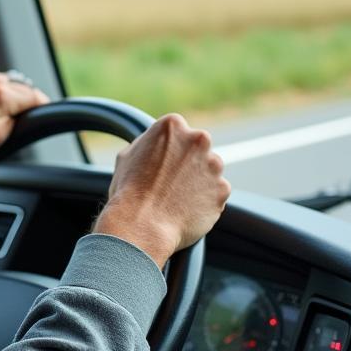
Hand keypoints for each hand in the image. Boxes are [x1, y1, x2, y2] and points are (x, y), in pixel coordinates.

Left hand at [0, 69, 48, 191]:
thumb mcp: (0, 136)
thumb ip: (20, 119)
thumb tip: (30, 109)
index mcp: (0, 94)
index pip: (35, 96)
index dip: (42, 110)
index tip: (41, 121)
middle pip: (25, 90)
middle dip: (26, 107)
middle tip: (16, 126)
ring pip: (14, 88)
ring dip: (15, 102)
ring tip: (3, 121)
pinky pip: (0, 88)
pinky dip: (2, 99)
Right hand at [93, 113, 229, 268]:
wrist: (141, 224)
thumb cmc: (128, 191)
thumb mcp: (127, 156)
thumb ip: (148, 144)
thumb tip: (156, 145)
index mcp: (172, 126)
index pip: (177, 132)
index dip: (168, 150)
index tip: (161, 164)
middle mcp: (198, 139)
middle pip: (198, 148)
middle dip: (188, 162)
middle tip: (169, 182)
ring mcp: (214, 165)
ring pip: (209, 170)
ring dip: (198, 181)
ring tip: (175, 198)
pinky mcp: (222, 189)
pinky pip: (215, 193)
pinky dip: (205, 201)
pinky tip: (185, 209)